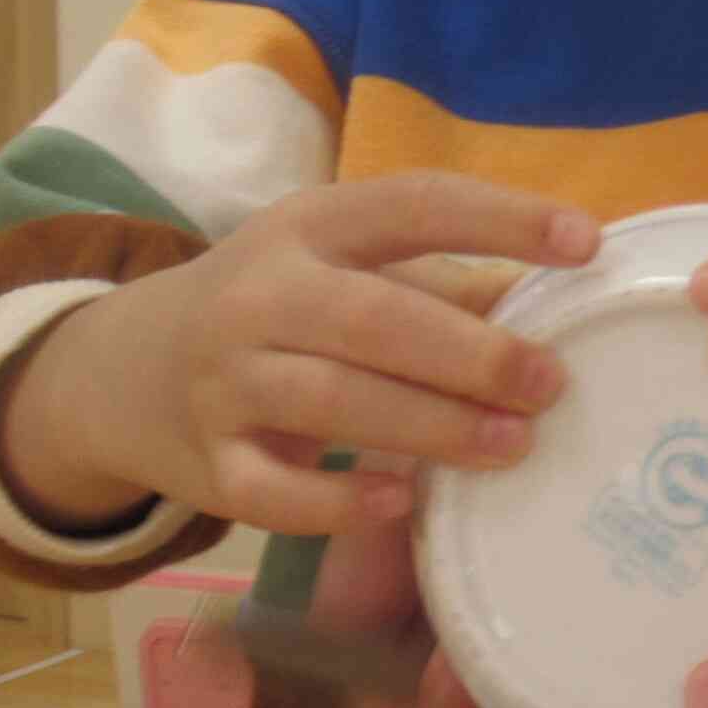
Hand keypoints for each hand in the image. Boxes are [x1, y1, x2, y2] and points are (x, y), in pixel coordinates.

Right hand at [0, 172, 600, 535]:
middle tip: (551, 383)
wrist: (121, 370)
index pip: (413, 206)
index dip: (501, 220)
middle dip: (471, 351)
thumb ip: (444, 282)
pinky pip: (274, 492)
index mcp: (309, 226)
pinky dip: (340, 502)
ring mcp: (224, 381)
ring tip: (514, 444)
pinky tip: (405, 500)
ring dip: (431, 426)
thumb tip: (569, 302)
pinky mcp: (207, 464)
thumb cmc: (278, 309)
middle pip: (373, 317)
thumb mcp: (342, 267)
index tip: (586, 243)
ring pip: (333, 399)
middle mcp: (259, 294)